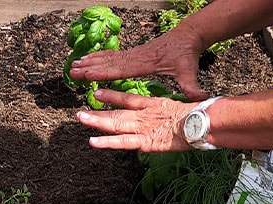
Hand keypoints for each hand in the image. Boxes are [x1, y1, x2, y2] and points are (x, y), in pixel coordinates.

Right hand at [68, 24, 209, 100]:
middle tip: (72, 71)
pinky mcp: (133, 52)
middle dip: (89, 68)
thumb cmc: (186, 55)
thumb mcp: (189, 72)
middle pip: (108, 64)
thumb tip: (200, 98)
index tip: (87, 75)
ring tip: (74, 65)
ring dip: (90, 62)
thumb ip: (191, 87)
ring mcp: (133, 54)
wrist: (187, 36)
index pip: (120, 70)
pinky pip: (112, 55)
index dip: (103, 73)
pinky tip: (89, 58)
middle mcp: (135, 58)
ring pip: (107, 58)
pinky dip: (99, 57)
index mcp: (144, 64)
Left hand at [75, 89, 196, 151]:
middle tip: (79, 114)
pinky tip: (92, 142)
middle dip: (97, 114)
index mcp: (152, 105)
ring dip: (96, 122)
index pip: (128, 99)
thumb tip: (168, 115)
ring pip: (115, 125)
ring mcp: (143, 128)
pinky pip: (123, 142)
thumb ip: (172, 111)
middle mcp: (143, 115)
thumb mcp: (183, 109)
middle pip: (116, 114)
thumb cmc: (198, 115)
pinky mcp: (145, 142)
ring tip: (80, 119)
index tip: (98, 94)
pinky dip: (107, 142)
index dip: (112, 96)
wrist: (203, 122)